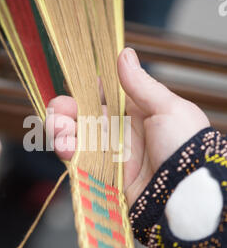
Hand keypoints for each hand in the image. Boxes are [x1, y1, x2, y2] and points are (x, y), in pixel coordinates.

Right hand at [46, 48, 209, 206]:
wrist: (187, 194)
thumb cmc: (185, 147)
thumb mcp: (169, 109)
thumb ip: (141, 84)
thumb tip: (124, 53)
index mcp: (136, 111)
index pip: (102, 95)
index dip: (84, 90)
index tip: (73, 87)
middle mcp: (120, 131)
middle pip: (82, 116)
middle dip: (65, 111)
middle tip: (59, 112)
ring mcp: (110, 154)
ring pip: (74, 137)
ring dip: (61, 131)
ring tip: (60, 133)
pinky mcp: (102, 175)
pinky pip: (77, 160)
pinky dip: (66, 152)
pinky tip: (66, 147)